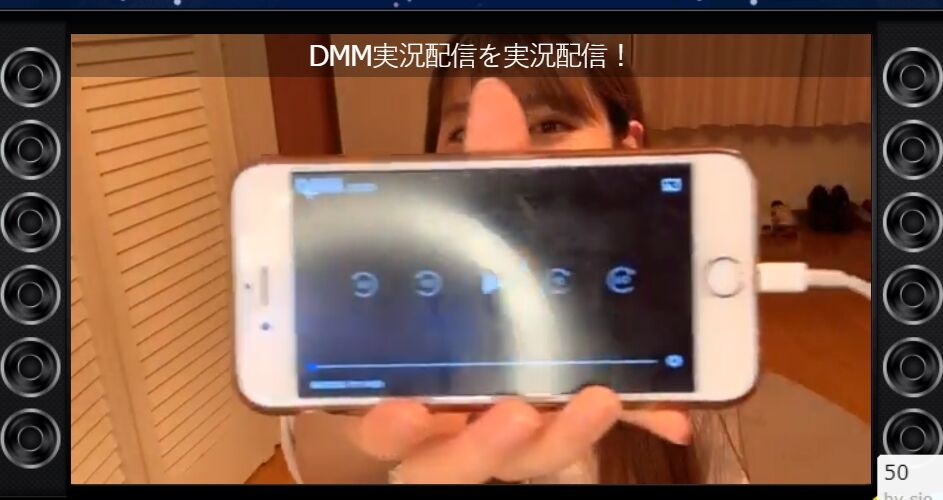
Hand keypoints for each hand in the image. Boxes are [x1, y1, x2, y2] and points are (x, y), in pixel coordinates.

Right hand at [347, 78, 690, 483]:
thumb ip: (484, 167)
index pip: (382, 421)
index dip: (389, 425)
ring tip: (599, 397)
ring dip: (558, 438)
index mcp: (402, 383)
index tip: (404, 408)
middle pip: (448, 466)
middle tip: (514, 408)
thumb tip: (493, 98)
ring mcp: (507, 433)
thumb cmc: (468, 275)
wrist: (506, 313)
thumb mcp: (476, 218)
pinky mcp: (562, 426)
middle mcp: (446, 423)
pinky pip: (588, 437)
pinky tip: (669, 411)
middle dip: (479, 444)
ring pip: (520, 465)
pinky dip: (628, 422)